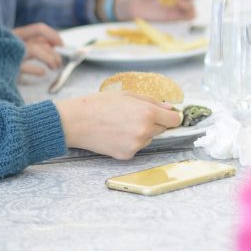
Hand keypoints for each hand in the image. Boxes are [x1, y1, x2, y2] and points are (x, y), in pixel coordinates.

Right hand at [13, 23, 62, 76]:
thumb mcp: (16, 48)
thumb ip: (33, 45)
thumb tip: (53, 46)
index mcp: (14, 34)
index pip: (38, 29)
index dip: (52, 35)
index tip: (61, 44)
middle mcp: (11, 41)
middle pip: (38, 42)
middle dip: (53, 52)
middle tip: (59, 62)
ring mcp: (8, 54)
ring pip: (34, 49)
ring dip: (49, 58)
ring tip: (54, 67)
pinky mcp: (5, 67)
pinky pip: (24, 67)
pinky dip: (36, 70)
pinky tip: (42, 73)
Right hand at [56, 92, 181, 158]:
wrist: (76, 122)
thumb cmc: (99, 104)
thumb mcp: (128, 95)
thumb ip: (152, 101)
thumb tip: (169, 107)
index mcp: (147, 113)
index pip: (174, 119)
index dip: (171, 116)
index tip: (167, 115)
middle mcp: (145, 130)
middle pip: (162, 129)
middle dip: (154, 122)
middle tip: (134, 116)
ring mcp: (136, 145)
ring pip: (148, 138)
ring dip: (141, 132)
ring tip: (121, 124)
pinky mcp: (126, 155)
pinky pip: (136, 147)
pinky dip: (130, 142)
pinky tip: (116, 135)